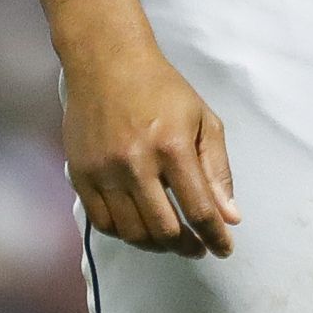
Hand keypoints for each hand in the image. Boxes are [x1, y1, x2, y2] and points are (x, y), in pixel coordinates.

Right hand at [62, 42, 240, 258]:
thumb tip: (230, 216)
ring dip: (158, 245)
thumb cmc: (162, 89)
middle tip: (199, 247)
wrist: (107, 64)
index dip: (215, 236)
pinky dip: (126, 234)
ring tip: (173, 241)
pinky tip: (141, 229)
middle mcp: (136, 163)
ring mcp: (105, 172)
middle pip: (164, 229)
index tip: (225, 248)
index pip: (198, 209)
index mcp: (173, 146)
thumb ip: (218, 169)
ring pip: (133, 232)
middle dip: (187, 246)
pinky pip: (103, 223)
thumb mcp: (203, 119)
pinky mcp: (81, 176)